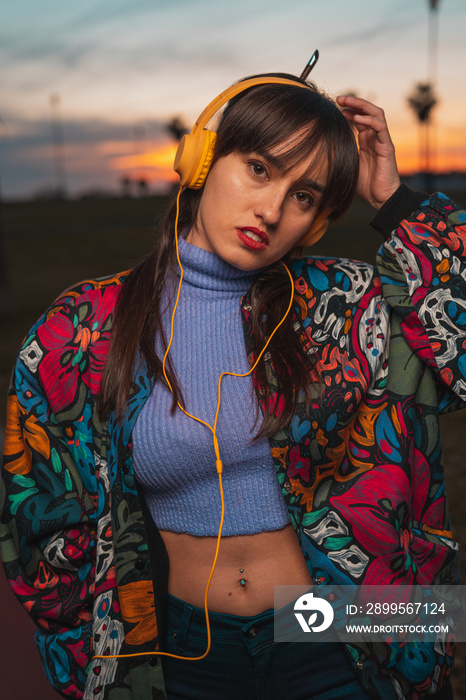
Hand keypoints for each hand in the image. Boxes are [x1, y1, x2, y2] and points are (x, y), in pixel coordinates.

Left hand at [336, 95, 400, 210]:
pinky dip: (369, 120)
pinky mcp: (387, 147)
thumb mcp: (347, 166)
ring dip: (362, 105)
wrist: (380, 199)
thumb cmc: (365, 185)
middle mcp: (375, 137)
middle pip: (367, 111)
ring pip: (376, 114)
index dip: (347, 110)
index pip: (359, 118)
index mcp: (366, 140)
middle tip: (338, 99)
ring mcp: (382, 140)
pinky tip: (357, 118)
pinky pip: (380, 127)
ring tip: (348, 102)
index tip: (334, 108)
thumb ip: (338, 157)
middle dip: (353, 102)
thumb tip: (318, 155)